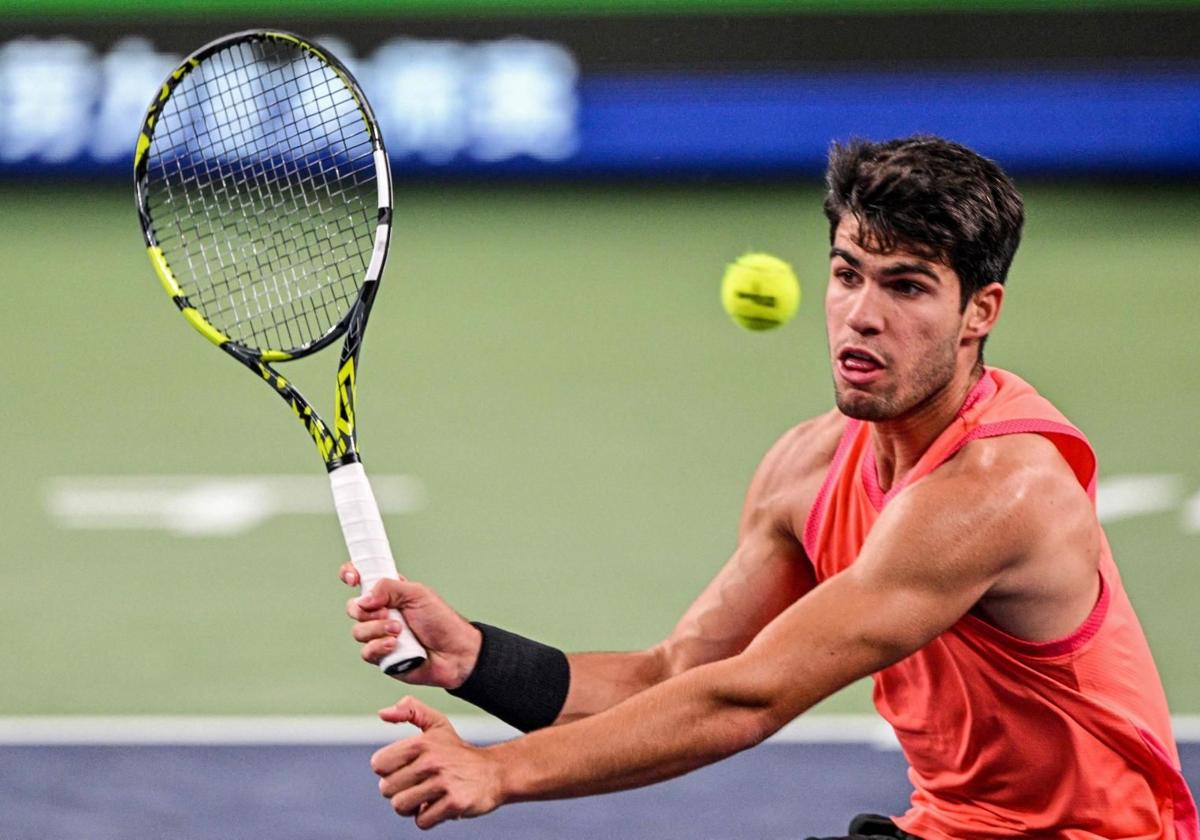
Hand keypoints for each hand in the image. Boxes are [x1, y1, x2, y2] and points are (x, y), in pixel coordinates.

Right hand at [342, 569, 481, 688]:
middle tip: (387, 612)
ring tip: (399, 630)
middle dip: (366, 611)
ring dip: (378, 629)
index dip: (350, 575)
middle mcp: (381, 613)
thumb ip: (389, 588)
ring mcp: (379, 635)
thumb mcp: (417, 594)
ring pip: (358, 631)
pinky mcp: (381, 656)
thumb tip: (364, 598)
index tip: (353, 579)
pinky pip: (366, 652)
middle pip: (353, 607)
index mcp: (389, 593)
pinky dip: (380, 647)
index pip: (361, 578)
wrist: (454, 652)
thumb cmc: (441, 621)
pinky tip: (395, 645)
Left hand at [373, 696, 504, 828]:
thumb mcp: (437, 724)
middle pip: (387, 789)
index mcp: (422, 742)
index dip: (389, 770)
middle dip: (399, 790)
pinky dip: (427, 818)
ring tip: (425, 797)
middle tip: (417, 785)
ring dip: (410, 807)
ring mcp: (444, 783)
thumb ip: (410, 710)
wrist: (494, 772)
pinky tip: (438, 805)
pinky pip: (422, 821)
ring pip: (400, 806)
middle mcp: (432, 761)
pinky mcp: (455, 803)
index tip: (406, 768)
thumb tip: (382, 713)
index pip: (379, 764)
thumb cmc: (458, 751)